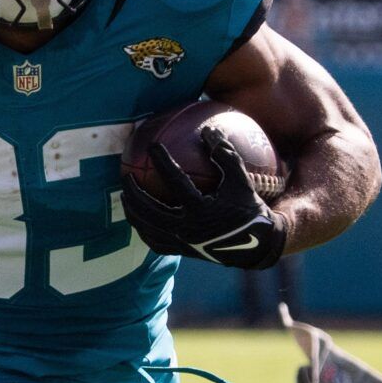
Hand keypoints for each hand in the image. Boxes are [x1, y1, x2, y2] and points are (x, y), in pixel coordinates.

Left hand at [122, 124, 286, 268]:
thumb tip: (209, 130)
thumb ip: (226, 156)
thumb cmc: (249, 209)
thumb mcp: (242, 181)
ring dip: (133, 211)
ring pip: (147, 228)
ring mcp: (183, 243)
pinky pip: (155, 242)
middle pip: (150, 210)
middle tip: (125, 174)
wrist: (256, 245)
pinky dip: (143, 229)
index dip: (162, 161)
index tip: (152, 146)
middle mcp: (188, 229)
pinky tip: (139, 217)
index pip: (175, 182)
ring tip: (125, 195)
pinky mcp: (182, 251)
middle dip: (134, 191)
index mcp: (201, 210)